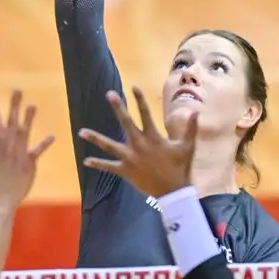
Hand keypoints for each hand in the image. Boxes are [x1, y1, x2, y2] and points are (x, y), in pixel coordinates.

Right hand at [0, 88, 54, 208]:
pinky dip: (44, 143)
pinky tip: (52, 135)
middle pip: (10, 121)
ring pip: (24, 131)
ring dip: (28, 118)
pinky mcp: (29, 162)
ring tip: (33, 104)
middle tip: (18, 89)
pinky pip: (37, 151)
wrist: (1, 197)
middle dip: (14, 104)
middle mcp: (8, 145)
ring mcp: (19, 153)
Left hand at [79, 89, 195, 198]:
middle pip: (125, 123)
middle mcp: (139, 145)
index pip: (145, 114)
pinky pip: (109, 167)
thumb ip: (190, 128)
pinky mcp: (125, 170)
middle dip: (117, 108)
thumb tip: (196, 110)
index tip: (133, 86)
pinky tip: (86, 161)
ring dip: (95, 138)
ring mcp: (130, 158)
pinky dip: (98, 164)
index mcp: (153, 137)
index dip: (140, 100)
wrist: (172, 192)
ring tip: (81, 132)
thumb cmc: (180, 167)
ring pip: (109, 145)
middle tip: (109, 94)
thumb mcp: (187, 147)